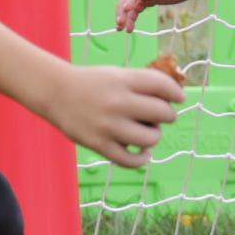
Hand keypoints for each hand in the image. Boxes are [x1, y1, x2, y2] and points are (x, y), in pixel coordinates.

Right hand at [44, 60, 184, 169]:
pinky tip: (143, 153)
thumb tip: (175, 100)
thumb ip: (143, 83)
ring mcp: (108, 125)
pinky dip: (142, 159)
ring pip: (151, 138)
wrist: (56, 92)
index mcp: (123, 80)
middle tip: (159, 116)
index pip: (163, 86)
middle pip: (162, 113)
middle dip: (167, 115)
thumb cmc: (93, 83)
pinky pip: (130, 161)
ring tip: (146, 133)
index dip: (176, 93)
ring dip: (154, 136)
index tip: (179, 98)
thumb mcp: (117, 74)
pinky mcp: (99, 145)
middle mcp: (117, 102)